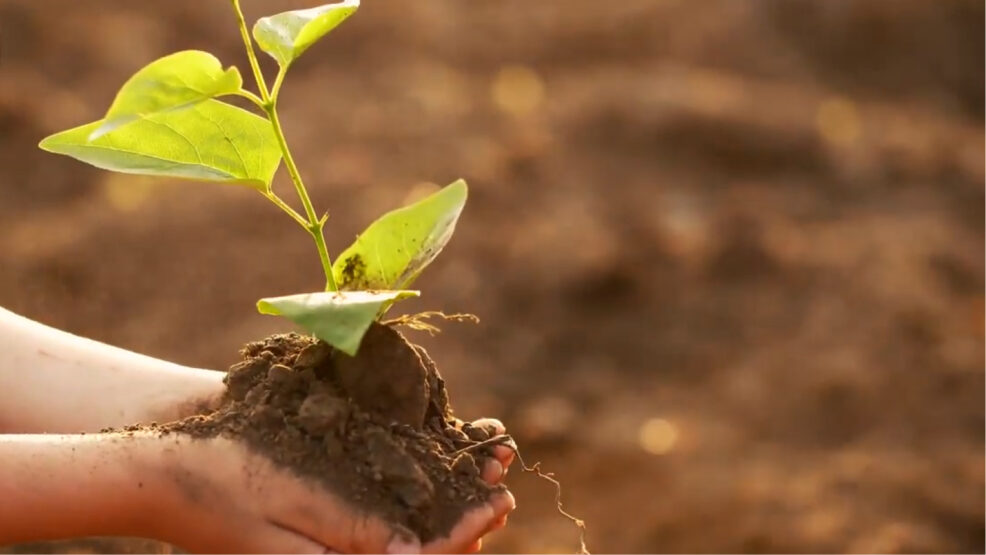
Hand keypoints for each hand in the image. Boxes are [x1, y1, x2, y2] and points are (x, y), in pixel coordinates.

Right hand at [154, 423, 514, 553]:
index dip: (465, 530)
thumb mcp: (290, 497)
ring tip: (482, 469)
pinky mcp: (319, 522)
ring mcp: (326, 543)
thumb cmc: (220, 476)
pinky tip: (434, 463)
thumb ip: (352, 531)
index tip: (501, 498)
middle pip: (417, 553)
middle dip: (466, 519)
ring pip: (403, 533)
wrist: (162, 471)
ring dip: (445, 503)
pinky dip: (413, 492)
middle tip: (503, 480)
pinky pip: (379, 515)